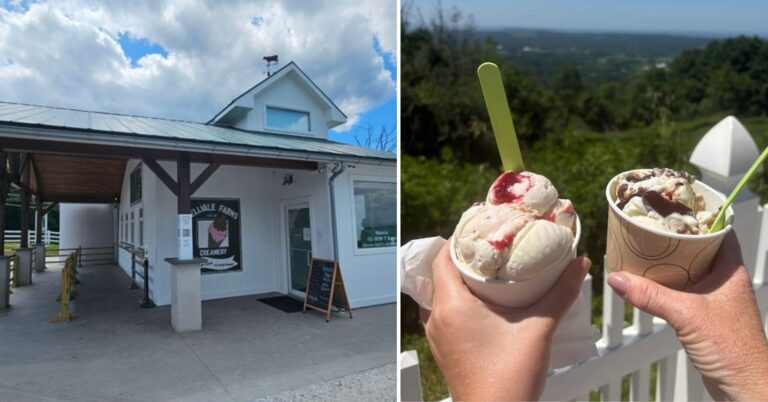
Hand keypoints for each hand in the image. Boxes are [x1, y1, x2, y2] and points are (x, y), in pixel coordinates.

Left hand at [422, 240, 590, 400]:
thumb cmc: (510, 377)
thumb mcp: (539, 329)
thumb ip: (560, 293)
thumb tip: (580, 263)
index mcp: (450, 305)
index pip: (442, 257)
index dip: (458, 238)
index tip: (480, 228)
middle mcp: (436, 317)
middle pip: (441, 274)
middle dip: (464, 257)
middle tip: (490, 246)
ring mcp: (437, 336)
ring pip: (442, 294)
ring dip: (461, 280)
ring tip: (489, 270)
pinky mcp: (444, 350)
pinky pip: (445, 313)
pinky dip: (459, 301)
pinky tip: (484, 302)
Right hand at [607, 231, 767, 399]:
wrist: (746, 388)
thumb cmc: (734, 350)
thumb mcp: (687, 315)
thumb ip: (651, 295)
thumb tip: (618, 278)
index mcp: (731, 271)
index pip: (718, 232)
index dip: (698, 218)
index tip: (673, 209)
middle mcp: (725, 281)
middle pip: (698, 250)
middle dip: (674, 240)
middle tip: (650, 229)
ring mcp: (716, 300)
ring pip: (689, 271)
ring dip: (668, 264)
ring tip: (643, 253)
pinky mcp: (706, 318)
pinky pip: (682, 292)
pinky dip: (665, 286)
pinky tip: (648, 285)